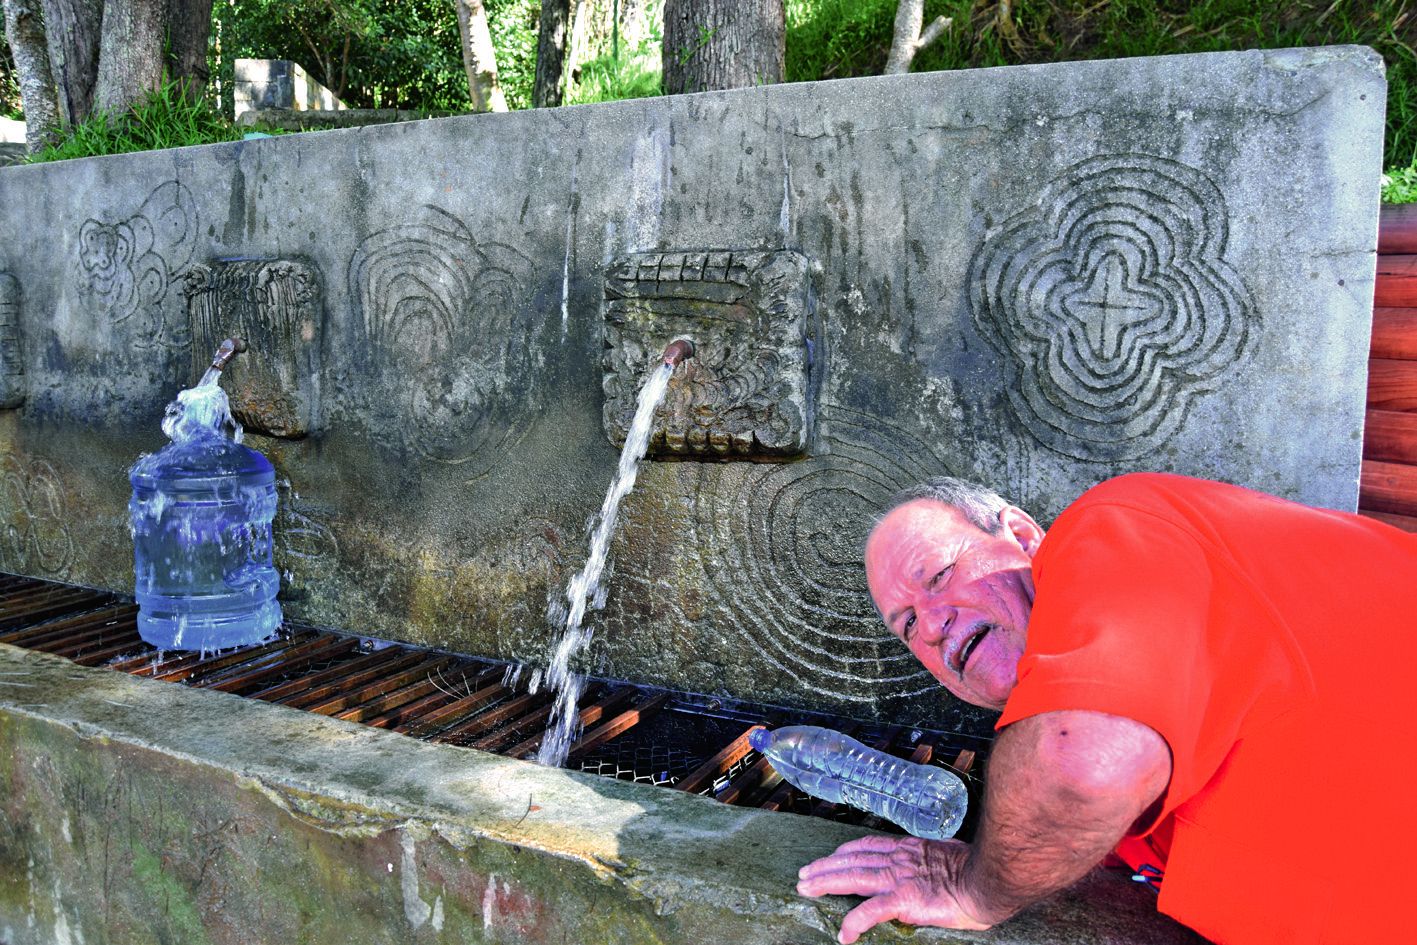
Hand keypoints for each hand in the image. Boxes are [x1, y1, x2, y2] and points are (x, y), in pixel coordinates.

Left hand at [797, 835, 996, 943]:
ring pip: (852, 877)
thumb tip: (924, 867)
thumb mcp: (945, 857)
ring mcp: (899, 878)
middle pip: (851, 859)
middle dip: (824, 866)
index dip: (843, 852)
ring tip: (805, 889)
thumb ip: (927, 861)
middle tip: (803, 874)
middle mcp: (898, 859)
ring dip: (825, 883)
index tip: (829, 857)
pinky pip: (871, 911)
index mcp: (907, 849)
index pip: (866, 846)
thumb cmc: (975, 872)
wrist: (988, 881)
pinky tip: (844, 935)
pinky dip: (854, 922)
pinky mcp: (905, 899)